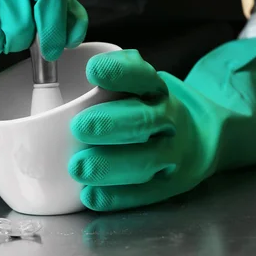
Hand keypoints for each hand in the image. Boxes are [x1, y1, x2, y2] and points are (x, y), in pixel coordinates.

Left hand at [68, 50, 210, 210]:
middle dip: (110, 124)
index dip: (119, 72)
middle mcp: (168, 120)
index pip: (142, 75)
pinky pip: (143, 194)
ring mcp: (172, 155)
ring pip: (146, 160)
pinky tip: (89, 196)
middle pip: (145, 121)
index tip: (92, 70)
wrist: (200, 141)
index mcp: (156, 90)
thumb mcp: (139, 85)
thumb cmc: (149, 109)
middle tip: (78, 127)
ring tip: (78, 167)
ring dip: (110, 165)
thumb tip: (55, 59)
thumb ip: (110, 76)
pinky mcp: (168, 186)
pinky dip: (116, 197)